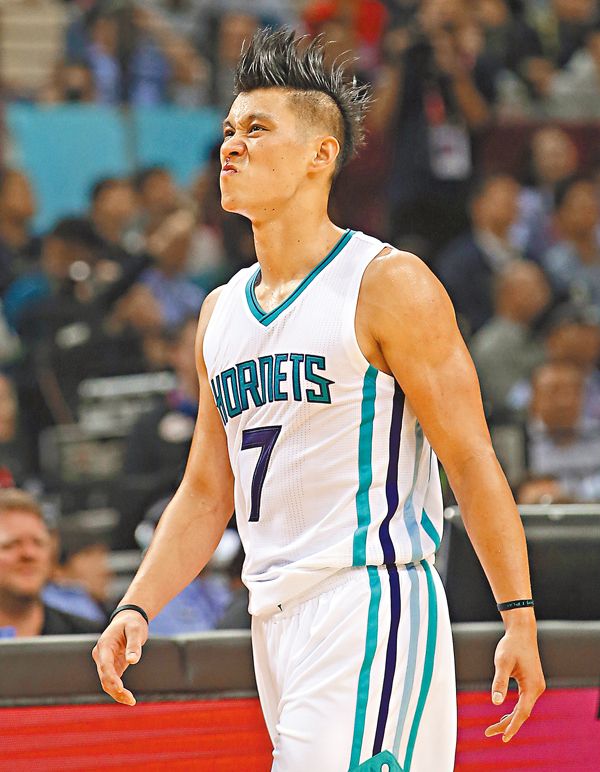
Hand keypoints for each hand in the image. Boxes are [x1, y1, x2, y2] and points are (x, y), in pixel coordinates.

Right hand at [92, 611, 148, 705]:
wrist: (128, 619)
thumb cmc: (132, 623)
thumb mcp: (136, 629)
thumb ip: (134, 645)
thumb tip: (133, 661)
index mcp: (104, 645)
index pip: (105, 665)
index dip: (112, 678)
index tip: (121, 688)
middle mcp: (101, 655)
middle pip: (104, 677)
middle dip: (116, 690)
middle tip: (131, 700)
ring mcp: (104, 662)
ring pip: (107, 682)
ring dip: (117, 693)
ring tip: (131, 701)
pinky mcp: (112, 666)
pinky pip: (113, 681)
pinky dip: (119, 691)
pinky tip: (128, 698)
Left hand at [484, 625, 544, 742]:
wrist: (522, 633)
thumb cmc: (511, 646)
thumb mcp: (503, 662)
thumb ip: (499, 682)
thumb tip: (496, 702)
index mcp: (532, 686)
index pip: (522, 713)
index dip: (513, 726)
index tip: (503, 738)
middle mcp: (537, 688)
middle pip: (522, 713)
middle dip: (507, 724)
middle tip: (489, 733)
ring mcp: (535, 686)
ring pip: (523, 708)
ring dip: (510, 718)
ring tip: (494, 728)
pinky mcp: (532, 683)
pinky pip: (524, 702)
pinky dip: (514, 710)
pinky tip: (505, 714)